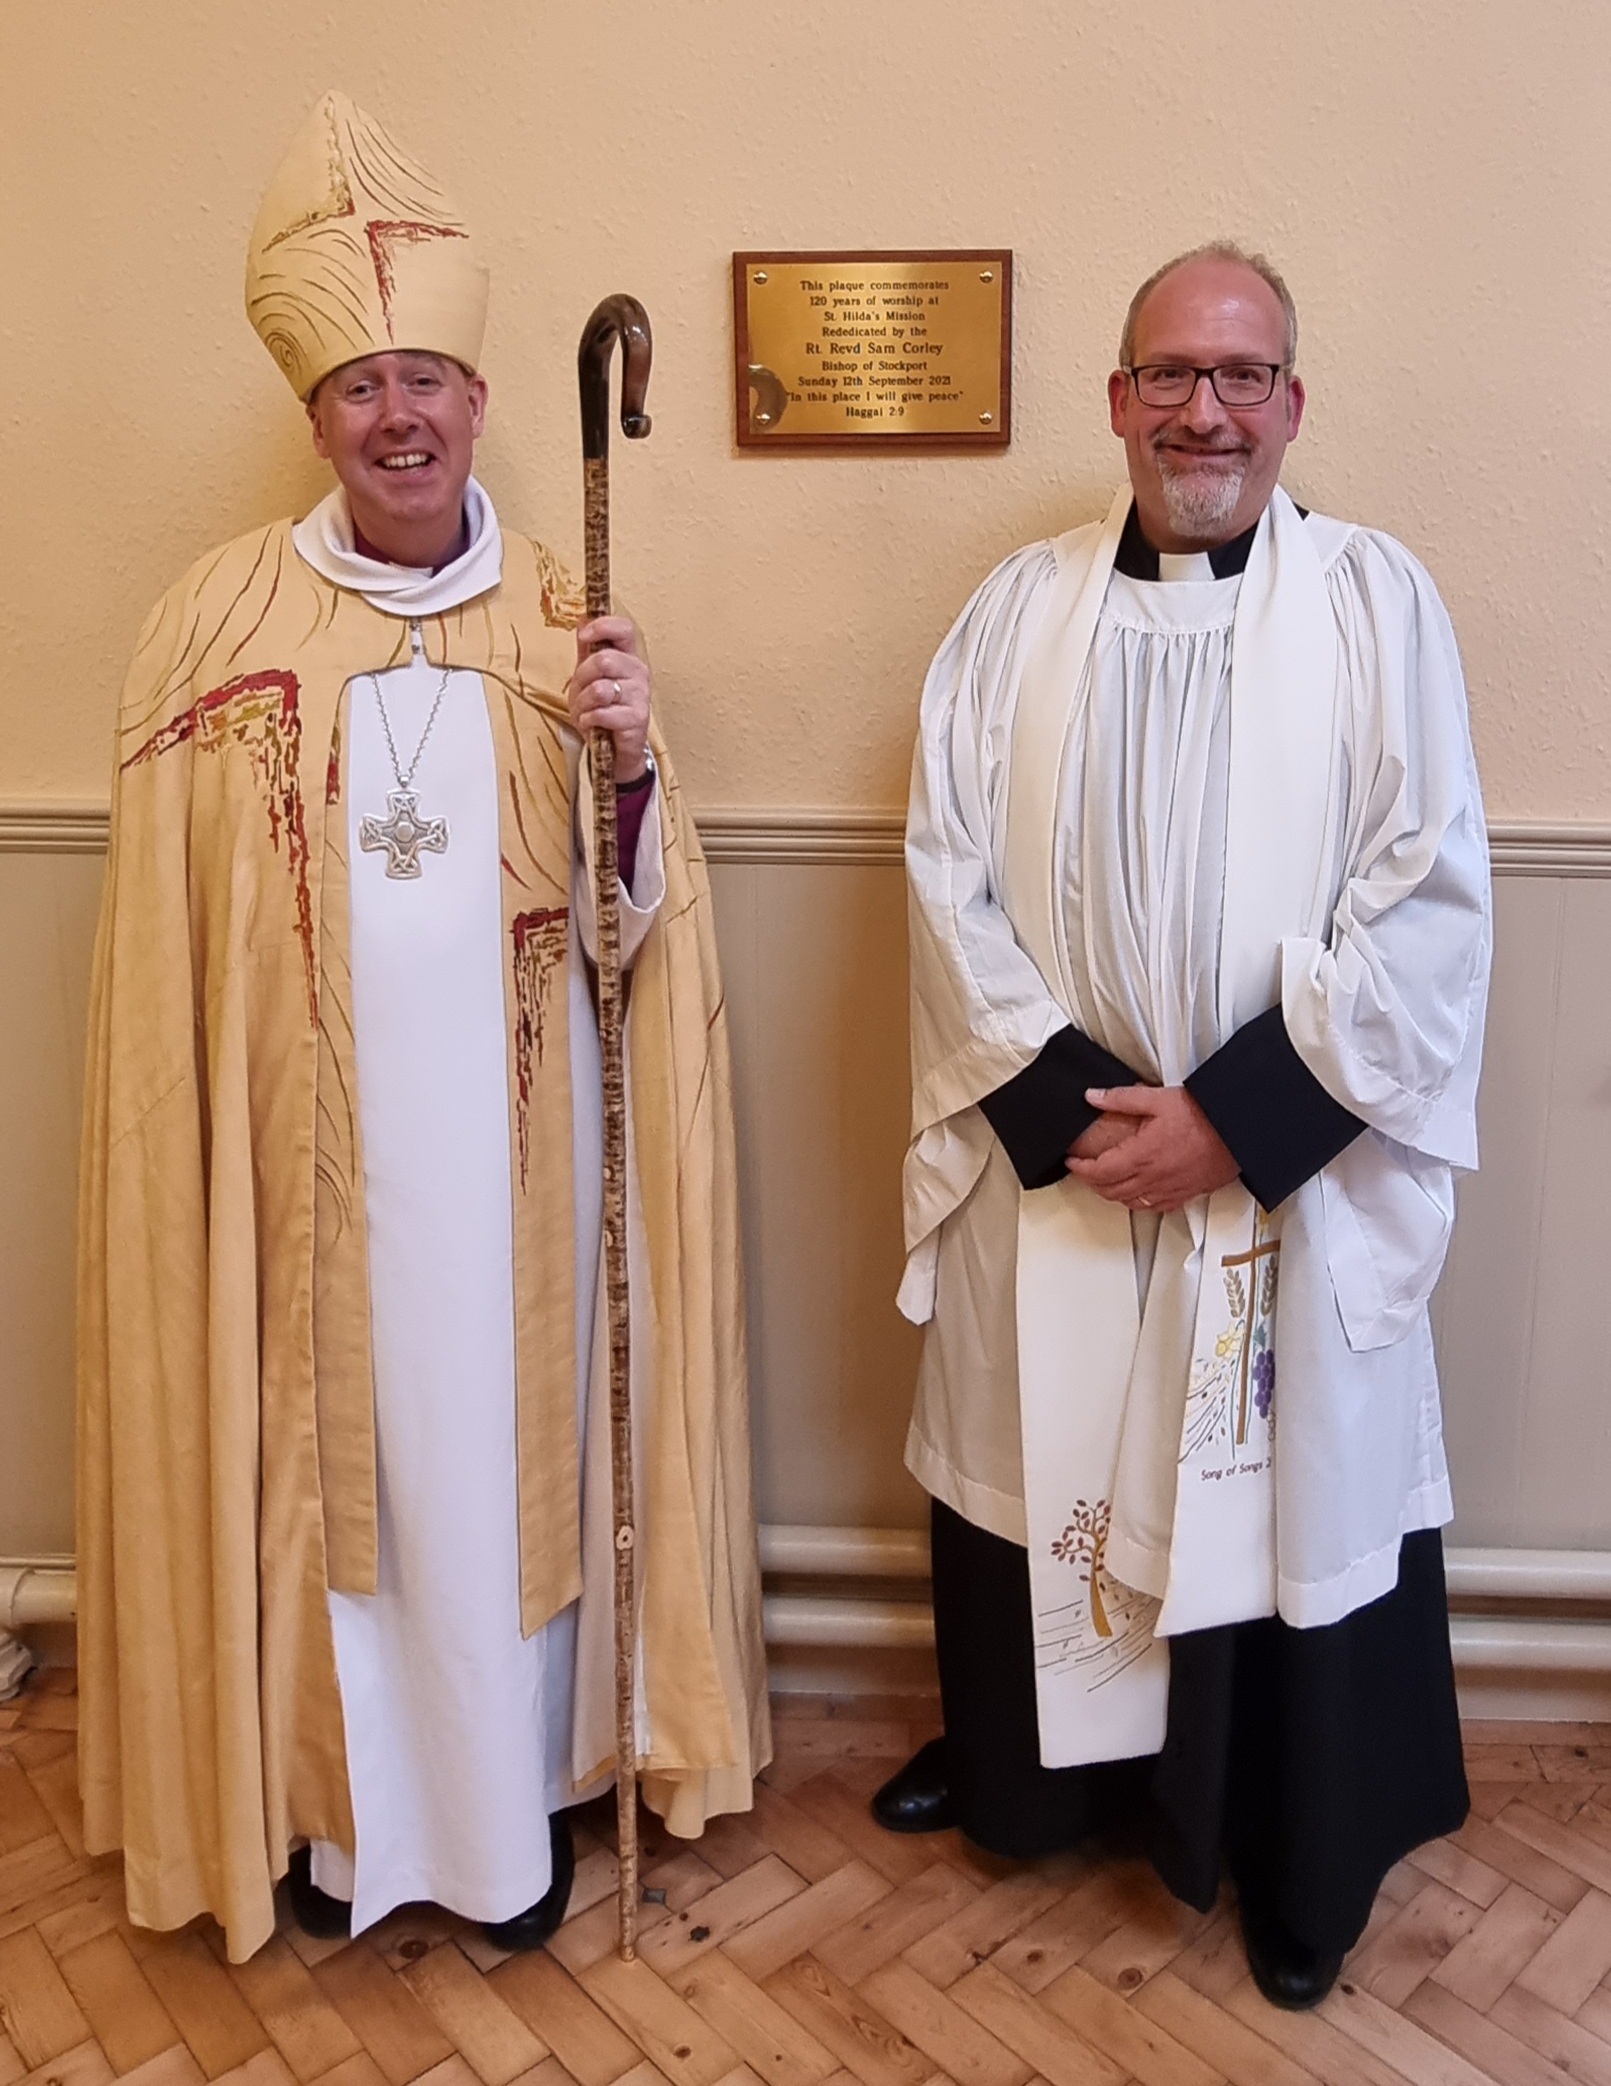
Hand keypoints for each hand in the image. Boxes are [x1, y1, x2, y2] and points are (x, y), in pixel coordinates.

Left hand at [568, 617, 650, 782]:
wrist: (614, 749)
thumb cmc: (603, 710)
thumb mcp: (588, 676)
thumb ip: (586, 649)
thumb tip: (582, 619)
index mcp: (628, 657)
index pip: (623, 629)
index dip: (602, 627)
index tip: (584, 636)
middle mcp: (639, 673)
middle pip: (604, 660)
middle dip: (582, 677)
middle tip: (581, 691)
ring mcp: (640, 696)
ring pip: (600, 689)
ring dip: (583, 703)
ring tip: (586, 711)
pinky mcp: (637, 719)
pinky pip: (602, 713)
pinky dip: (589, 720)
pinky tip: (592, 723)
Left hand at [1066, 1084, 1239, 1211]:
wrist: (1239, 1131)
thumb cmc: (1205, 1115)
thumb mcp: (1158, 1098)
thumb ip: (1121, 1098)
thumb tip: (1093, 1096)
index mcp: (1141, 1155)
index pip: (1098, 1171)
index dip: (1080, 1169)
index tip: (1073, 1162)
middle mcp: (1152, 1177)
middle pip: (1110, 1191)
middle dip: (1092, 1182)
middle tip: (1085, 1170)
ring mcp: (1169, 1189)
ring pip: (1130, 1202)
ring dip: (1112, 1194)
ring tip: (1107, 1181)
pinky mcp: (1185, 1194)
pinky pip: (1154, 1207)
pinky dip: (1138, 1203)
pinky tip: (1138, 1193)